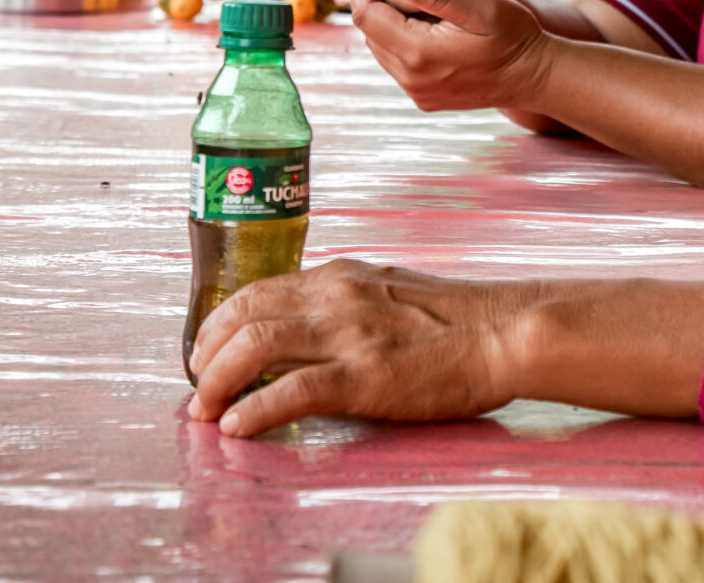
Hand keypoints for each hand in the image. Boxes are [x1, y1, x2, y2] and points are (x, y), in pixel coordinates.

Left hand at [185, 258, 525, 435]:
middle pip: (242, 313)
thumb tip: (313, 328)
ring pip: (253, 345)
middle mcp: (335, 297)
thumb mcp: (392, 291)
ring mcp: (348, 334)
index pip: (258, 290)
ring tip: (205, 410)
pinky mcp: (364, 375)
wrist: (506, 332)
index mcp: (341, 277)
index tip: (207, 353)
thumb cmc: (460, 320)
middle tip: (197, 387)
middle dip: (206, 353)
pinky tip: (238, 427)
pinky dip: (253, 410)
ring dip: (216, 381)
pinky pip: (291, 391)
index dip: (220, 323)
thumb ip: (349, 303)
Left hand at [348, 0, 553, 112]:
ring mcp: (417, 91)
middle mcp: (411, 78)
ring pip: (381, 47)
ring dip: (383, 19)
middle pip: (370, 32)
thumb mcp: (482, 7)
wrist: (535, 76)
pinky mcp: (425, 96)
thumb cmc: (514, 37)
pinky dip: (397, 37)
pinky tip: (413, 19)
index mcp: (419, 53)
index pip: (367, 16)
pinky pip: (397, 62)